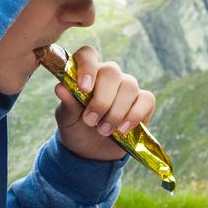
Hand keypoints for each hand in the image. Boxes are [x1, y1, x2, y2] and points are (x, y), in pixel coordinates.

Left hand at [53, 45, 155, 161]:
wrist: (91, 152)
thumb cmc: (76, 128)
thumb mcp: (67, 119)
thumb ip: (67, 103)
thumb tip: (60, 88)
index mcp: (86, 73)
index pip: (88, 54)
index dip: (87, 66)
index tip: (84, 88)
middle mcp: (108, 76)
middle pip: (111, 71)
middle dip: (102, 100)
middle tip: (91, 121)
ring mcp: (127, 87)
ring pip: (129, 86)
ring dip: (116, 112)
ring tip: (103, 131)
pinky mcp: (143, 102)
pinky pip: (146, 99)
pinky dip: (135, 115)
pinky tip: (122, 129)